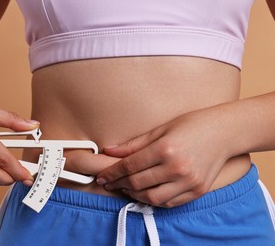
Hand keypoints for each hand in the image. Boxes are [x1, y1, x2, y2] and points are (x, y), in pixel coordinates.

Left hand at [96, 108, 232, 206]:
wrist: (225, 132)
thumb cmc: (191, 125)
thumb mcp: (161, 129)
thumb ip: (134, 144)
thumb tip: (109, 151)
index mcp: (165, 149)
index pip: (130, 166)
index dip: (112, 173)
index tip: (102, 176)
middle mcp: (177, 168)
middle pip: (138, 183)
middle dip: (118, 184)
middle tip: (109, 183)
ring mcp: (189, 182)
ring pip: (152, 198)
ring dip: (134, 195)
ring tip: (125, 188)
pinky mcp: (197, 191)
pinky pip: (169, 203)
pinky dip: (154, 201)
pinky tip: (145, 193)